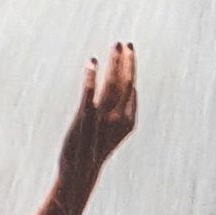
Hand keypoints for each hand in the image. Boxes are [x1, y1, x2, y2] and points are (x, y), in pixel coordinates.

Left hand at [57, 41, 137, 179]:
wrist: (81, 171)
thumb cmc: (98, 149)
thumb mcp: (119, 131)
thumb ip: (129, 111)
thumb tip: (134, 89)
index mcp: (128, 119)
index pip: (131, 86)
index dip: (131, 66)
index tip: (128, 50)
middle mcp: (117, 118)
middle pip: (124, 83)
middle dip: (126, 61)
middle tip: (124, 43)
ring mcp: (101, 119)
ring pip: (111, 85)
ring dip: (113, 64)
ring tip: (114, 47)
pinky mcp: (83, 119)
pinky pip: (89, 94)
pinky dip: (91, 77)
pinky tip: (92, 62)